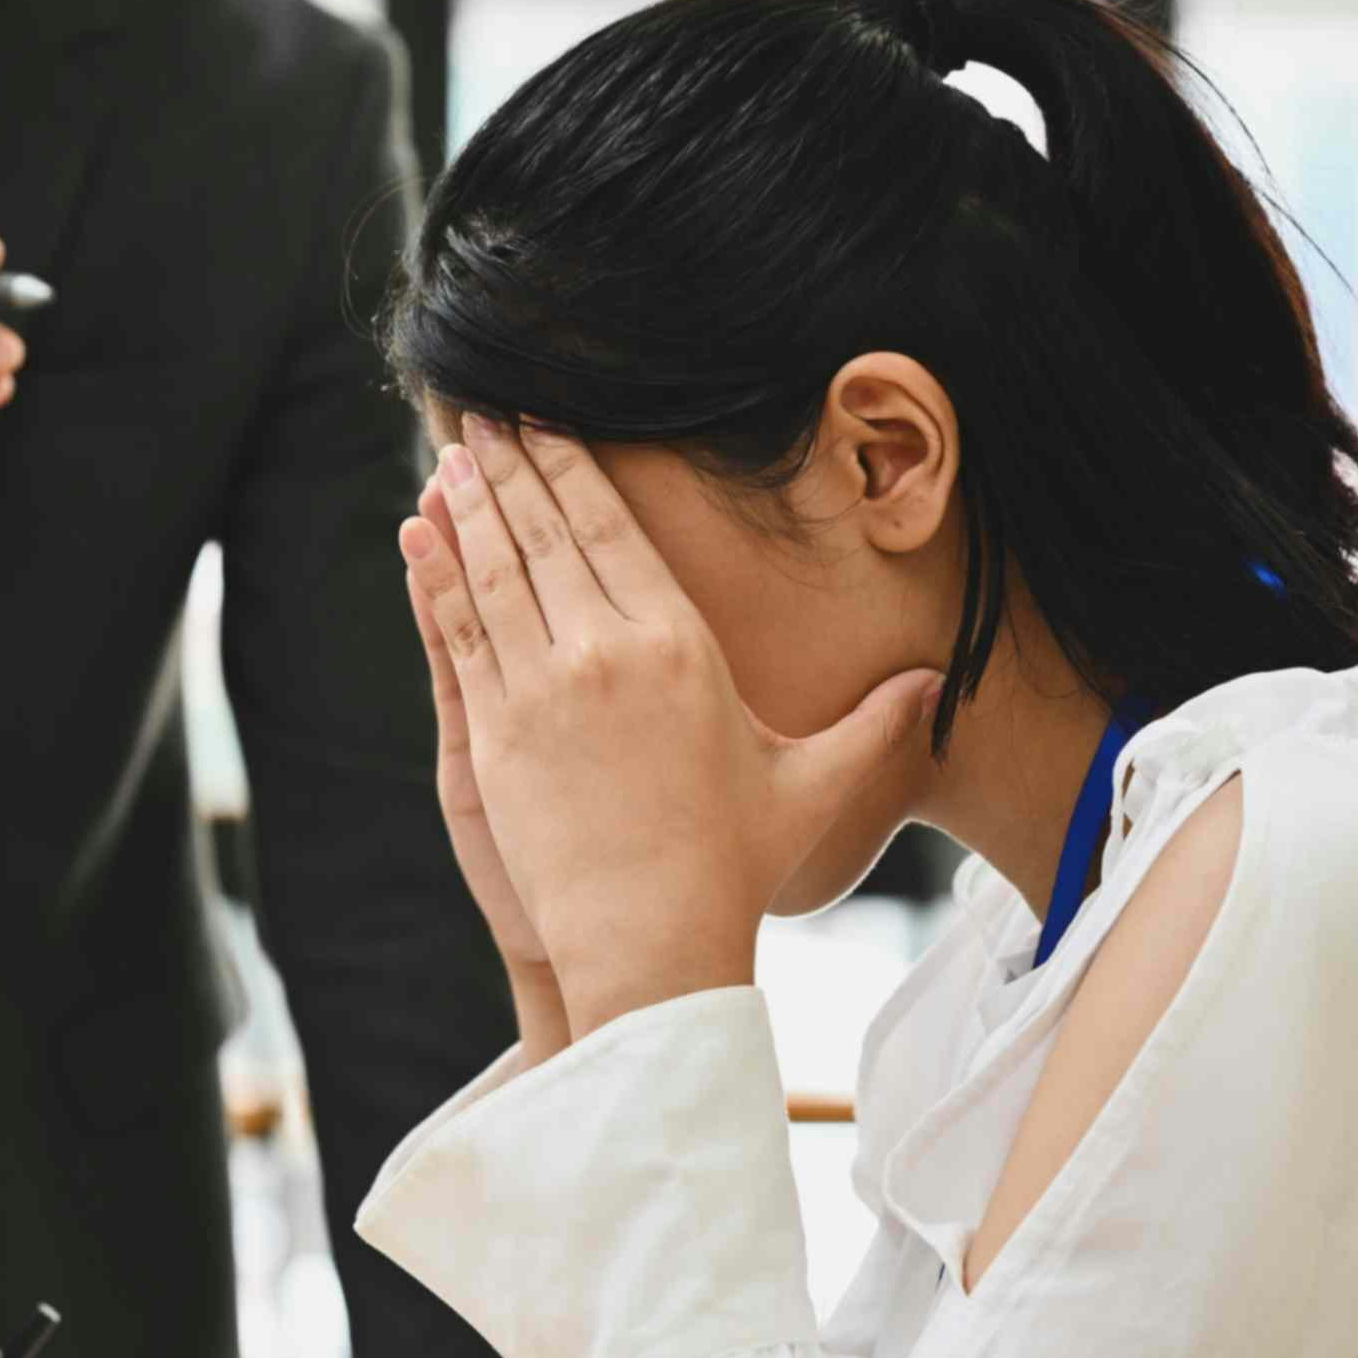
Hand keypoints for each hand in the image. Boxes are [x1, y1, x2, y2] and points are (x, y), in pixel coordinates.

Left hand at [397, 420, 939, 1038]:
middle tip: (485, 415)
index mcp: (682, 646)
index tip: (546, 426)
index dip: (574, 469)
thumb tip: (934, 688)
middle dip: (512, 465)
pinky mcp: (493, 734)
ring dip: (471, 505)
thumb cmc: (732, 868)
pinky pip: (459, 630)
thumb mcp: (812, 788)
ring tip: (454, 454)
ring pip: (496, 570)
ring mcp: (542, 690)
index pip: (616, 531)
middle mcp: (607, 653)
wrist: (651, 942)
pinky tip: (422, 530)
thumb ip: (872, 728)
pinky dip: (437, 574)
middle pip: (549, 533)